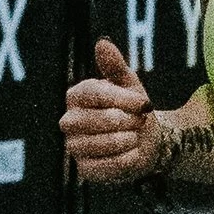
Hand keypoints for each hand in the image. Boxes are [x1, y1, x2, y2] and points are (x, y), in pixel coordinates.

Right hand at [62, 40, 160, 181]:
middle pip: (94, 120)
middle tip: (139, 121)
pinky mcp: (84, 170)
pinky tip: (133, 153)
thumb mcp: (130, 86)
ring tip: (135, 136)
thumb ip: (115, 66)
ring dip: (127, 140)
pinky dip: (126, 159)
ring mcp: (74, 147)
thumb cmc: (133, 110)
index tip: (144, 103)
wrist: (144, 142)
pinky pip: (106, 166)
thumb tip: (102, 43)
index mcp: (77, 96)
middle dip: (125, 121)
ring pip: (100, 144)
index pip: (92, 94)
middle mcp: (69, 121)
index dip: (120, 98)